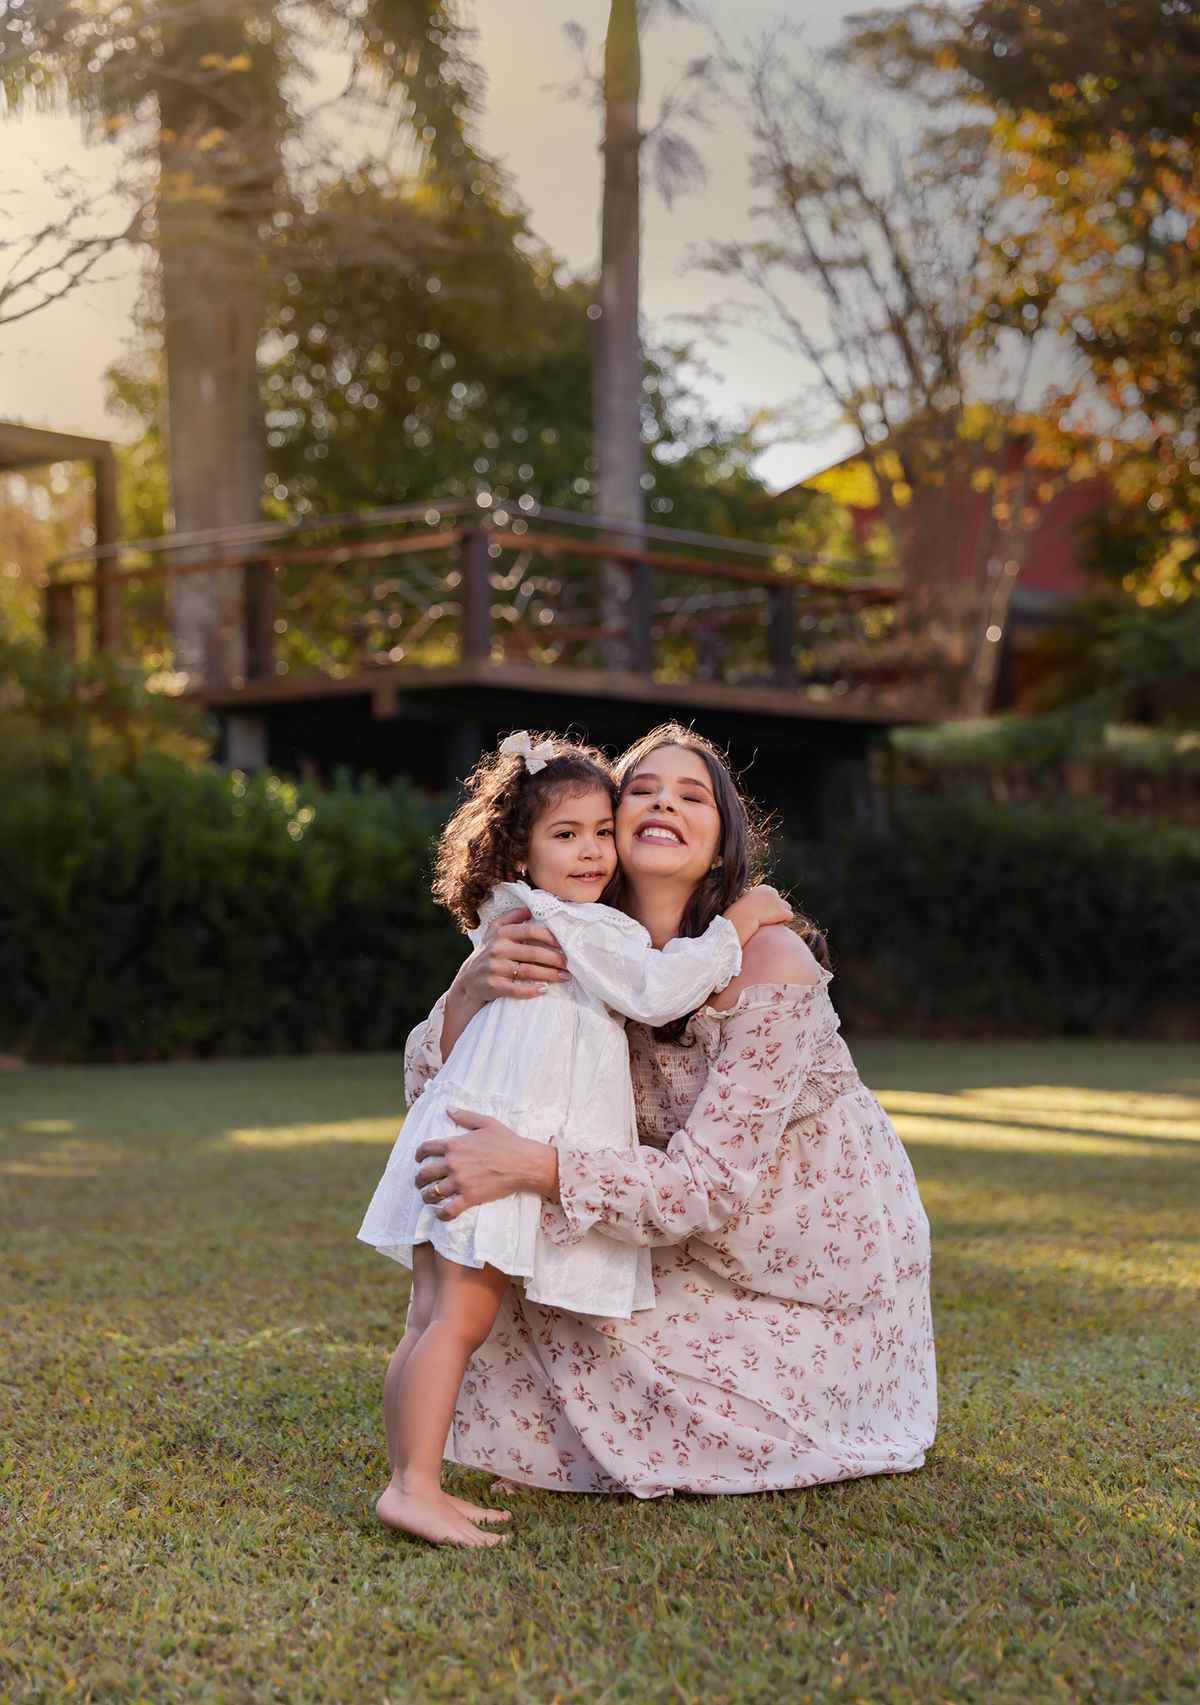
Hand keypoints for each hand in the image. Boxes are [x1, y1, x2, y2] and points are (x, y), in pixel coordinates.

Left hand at [415, 1110, 559, 1218]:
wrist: (523, 1162)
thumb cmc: (507, 1141)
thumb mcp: (486, 1122)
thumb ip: (464, 1116)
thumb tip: (447, 1108)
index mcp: (454, 1144)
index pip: (426, 1148)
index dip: (418, 1154)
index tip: (418, 1159)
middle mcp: (452, 1163)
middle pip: (424, 1173)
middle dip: (418, 1178)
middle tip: (419, 1182)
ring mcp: (460, 1182)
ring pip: (432, 1193)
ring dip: (426, 1196)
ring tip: (427, 1197)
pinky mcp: (469, 1197)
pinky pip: (448, 1209)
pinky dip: (441, 1214)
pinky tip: (440, 1213)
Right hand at [441, 907, 569, 1053]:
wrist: (468, 981)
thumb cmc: (487, 953)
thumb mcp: (494, 931)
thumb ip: (511, 917)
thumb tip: (530, 907)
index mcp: (501, 933)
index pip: (530, 931)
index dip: (550, 937)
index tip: (564, 943)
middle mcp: (497, 949)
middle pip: (533, 953)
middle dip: (555, 958)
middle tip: (570, 963)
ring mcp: (495, 968)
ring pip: (528, 972)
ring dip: (550, 975)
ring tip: (565, 976)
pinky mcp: (494, 986)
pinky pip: (515, 990)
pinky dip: (531, 991)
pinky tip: (544, 990)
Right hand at [723, 884, 793, 946]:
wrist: (742, 916)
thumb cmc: (739, 912)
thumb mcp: (745, 902)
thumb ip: (754, 902)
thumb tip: (756, 908)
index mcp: (763, 888)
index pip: (772, 896)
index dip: (768, 905)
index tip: (760, 912)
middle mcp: (772, 892)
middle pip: (780, 901)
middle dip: (775, 909)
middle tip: (766, 918)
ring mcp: (777, 901)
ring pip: (787, 907)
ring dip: (781, 914)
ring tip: (772, 921)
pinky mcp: (781, 911)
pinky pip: (789, 916)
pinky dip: (784, 920)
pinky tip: (775, 924)